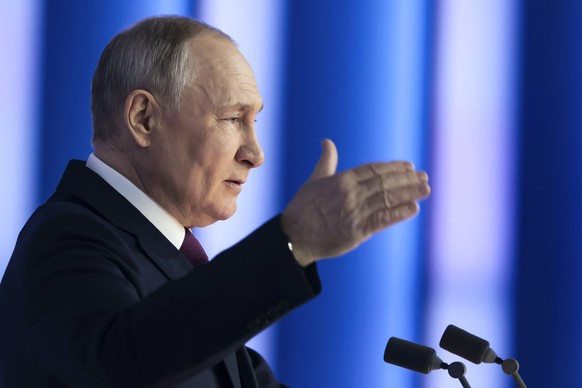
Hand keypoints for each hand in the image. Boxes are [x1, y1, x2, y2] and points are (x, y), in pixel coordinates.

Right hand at [281, 139, 429, 266]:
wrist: (294, 236)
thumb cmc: (302, 208)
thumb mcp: (314, 180)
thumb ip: (326, 161)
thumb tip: (326, 141)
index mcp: (342, 180)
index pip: (374, 170)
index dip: (393, 168)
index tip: (409, 166)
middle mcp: (351, 194)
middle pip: (385, 183)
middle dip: (407, 179)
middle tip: (424, 176)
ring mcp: (355, 212)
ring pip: (387, 199)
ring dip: (409, 193)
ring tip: (426, 189)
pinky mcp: (357, 231)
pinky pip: (383, 220)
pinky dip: (399, 214)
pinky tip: (413, 208)